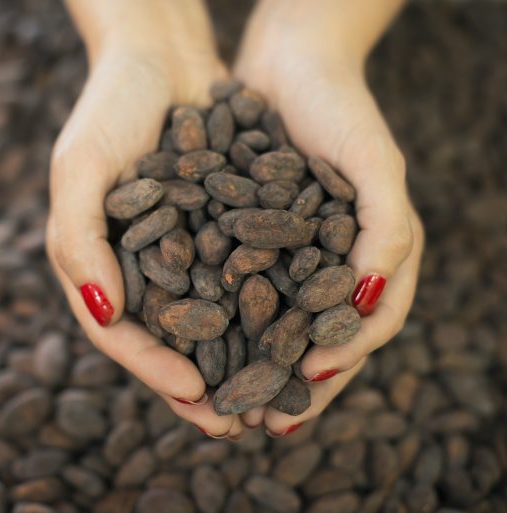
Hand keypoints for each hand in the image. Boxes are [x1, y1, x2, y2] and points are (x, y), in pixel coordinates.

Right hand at [46, 7, 244, 437]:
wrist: (159, 53)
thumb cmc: (109, 106)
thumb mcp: (80, 167)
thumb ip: (80, 241)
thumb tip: (105, 315)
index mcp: (93, 261)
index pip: (118, 332)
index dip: (151, 366)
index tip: (192, 392)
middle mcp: (133, 264)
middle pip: (164, 338)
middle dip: (196, 382)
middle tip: (231, 422)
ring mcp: (175, 250)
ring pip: (204, 318)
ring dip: (231, 358)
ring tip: (264, 391)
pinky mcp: (213, 229)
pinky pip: (234, 277)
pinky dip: (256, 307)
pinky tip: (289, 330)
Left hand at [235, 12, 423, 435]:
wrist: (290, 63)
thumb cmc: (342, 109)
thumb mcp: (375, 164)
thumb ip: (387, 230)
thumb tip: (368, 304)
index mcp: (368, 262)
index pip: (359, 332)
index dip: (336, 364)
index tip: (302, 389)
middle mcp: (324, 267)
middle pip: (307, 341)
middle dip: (282, 383)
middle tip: (252, 423)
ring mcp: (283, 256)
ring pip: (264, 324)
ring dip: (243, 364)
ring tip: (214, 398)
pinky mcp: (243, 238)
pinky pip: (227, 286)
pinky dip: (212, 316)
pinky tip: (186, 339)